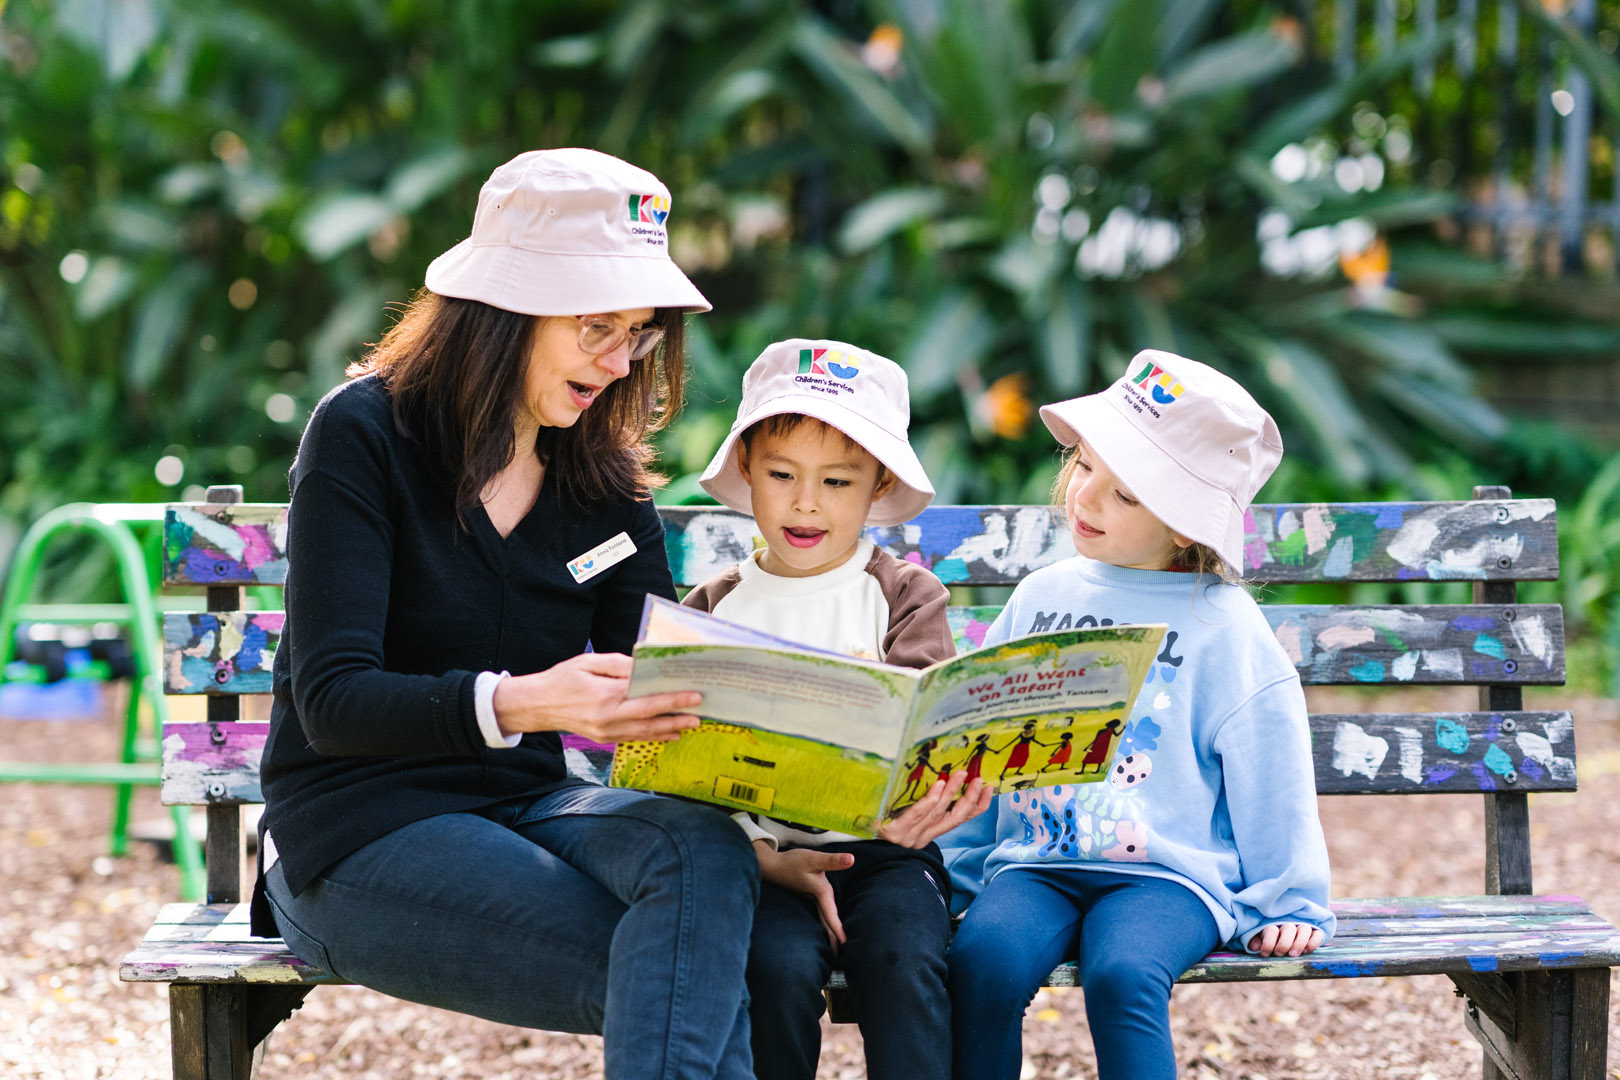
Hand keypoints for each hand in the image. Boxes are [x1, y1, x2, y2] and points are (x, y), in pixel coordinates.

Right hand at [493, 653, 701, 742]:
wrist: (536, 705)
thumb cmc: (562, 678)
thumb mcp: (588, 662)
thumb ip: (618, 664)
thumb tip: (644, 666)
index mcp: (604, 696)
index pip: (645, 696)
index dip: (672, 696)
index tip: (694, 693)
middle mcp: (607, 718)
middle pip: (650, 718)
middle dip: (678, 715)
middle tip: (700, 712)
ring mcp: (605, 732)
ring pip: (644, 733)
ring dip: (670, 729)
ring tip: (691, 724)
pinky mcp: (602, 739)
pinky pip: (633, 738)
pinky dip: (653, 736)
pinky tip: (669, 733)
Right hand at [756, 843, 854, 947]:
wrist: (772, 866)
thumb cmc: (792, 863)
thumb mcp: (814, 859)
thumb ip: (833, 860)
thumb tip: (851, 859)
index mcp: (820, 893)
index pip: (831, 915)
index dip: (838, 929)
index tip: (845, 944)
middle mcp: (816, 899)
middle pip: (827, 924)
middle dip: (834, 940)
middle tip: (841, 957)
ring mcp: (810, 900)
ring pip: (822, 921)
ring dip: (829, 934)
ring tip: (836, 950)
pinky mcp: (807, 897)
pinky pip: (819, 915)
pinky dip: (824, 924)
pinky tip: (825, 930)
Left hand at [877, 775, 991, 848]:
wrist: (855, 843)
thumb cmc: (878, 827)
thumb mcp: (904, 819)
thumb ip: (921, 807)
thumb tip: (938, 778)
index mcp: (927, 834)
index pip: (958, 821)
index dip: (976, 807)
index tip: (989, 789)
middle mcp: (922, 837)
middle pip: (953, 819)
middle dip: (969, 799)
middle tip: (979, 780)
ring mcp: (908, 836)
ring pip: (937, 814)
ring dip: (952, 793)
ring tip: (961, 775)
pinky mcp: (893, 831)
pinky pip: (915, 815)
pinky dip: (929, 801)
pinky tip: (937, 786)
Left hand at [1247, 923, 1323, 956]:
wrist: (1289, 936)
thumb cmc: (1271, 941)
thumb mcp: (1261, 940)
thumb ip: (1257, 942)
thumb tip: (1255, 947)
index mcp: (1274, 925)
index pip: (1272, 930)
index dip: (1268, 943)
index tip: (1265, 954)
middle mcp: (1289, 924)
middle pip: (1288, 928)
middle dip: (1284, 943)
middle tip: (1279, 954)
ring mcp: (1303, 928)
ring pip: (1304, 929)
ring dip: (1299, 942)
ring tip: (1293, 955)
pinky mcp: (1315, 933)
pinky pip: (1318, 934)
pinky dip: (1313, 942)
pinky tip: (1307, 951)